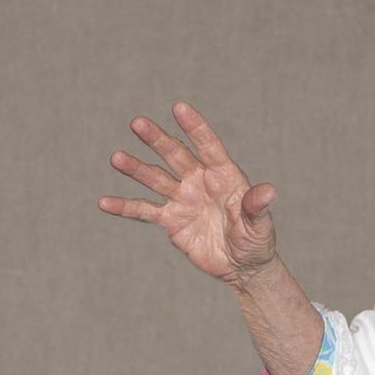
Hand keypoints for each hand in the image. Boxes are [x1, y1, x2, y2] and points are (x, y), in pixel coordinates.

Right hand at [98, 102, 278, 289]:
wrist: (242, 267)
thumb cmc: (257, 241)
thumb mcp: (260, 225)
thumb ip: (257, 207)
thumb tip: (270, 190)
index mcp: (224, 176)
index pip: (208, 146)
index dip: (195, 127)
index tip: (179, 107)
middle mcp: (200, 181)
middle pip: (176, 155)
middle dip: (158, 139)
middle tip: (137, 122)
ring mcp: (183, 199)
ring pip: (156, 179)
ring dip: (136, 168)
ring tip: (116, 158)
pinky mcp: (171, 220)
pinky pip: (144, 211)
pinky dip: (125, 207)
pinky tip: (104, 202)